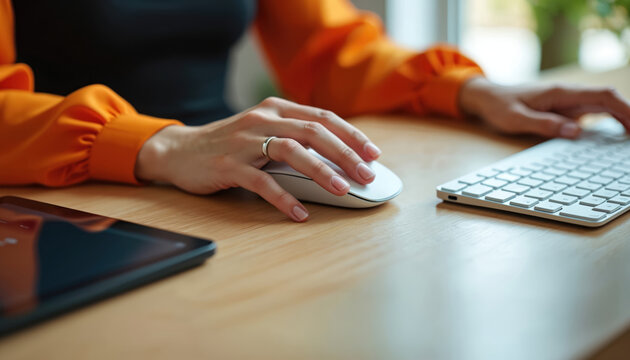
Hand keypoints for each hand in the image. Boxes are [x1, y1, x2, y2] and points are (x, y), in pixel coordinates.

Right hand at [135, 97, 381, 221]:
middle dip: (345, 154)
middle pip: (313, 132)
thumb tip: (337, 157)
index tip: (373, 153)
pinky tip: (299, 213)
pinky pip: (261, 182)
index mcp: (276, 109)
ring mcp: (244, 141)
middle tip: (366, 175)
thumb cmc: (229, 144)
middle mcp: (263, 120)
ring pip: (291, 151)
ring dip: (321, 171)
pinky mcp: (228, 165)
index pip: (322, 117)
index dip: (350, 136)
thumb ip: (293, 136)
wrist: (179, 151)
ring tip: (342, 190)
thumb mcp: (263, 131)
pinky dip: (282, 198)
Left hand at [459, 77, 629, 137]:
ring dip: (621, 118)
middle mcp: (568, 95)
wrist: (487, 97)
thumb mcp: (515, 120)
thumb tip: (575, 132)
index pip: (601, 96)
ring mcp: (567, 102)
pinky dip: (608, 121)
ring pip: (603, 106)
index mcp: (559, 93)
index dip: (623, 109)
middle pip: (608, 100)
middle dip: (628, 116)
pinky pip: (592, 113)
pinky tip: (616, 134)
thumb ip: (544, 124)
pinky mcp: (564, 110)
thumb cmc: (499, 106)